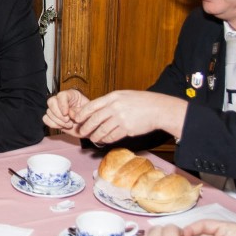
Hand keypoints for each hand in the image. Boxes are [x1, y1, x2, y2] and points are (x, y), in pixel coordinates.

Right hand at [42, 89, 89, 135]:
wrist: (89, 128)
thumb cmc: (90, 117)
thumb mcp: (89, 112)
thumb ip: (80, 111)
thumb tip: (70, 113)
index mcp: (72, 95)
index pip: (61, 95)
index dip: (62, 104)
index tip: (66, 114)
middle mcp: (62, 100)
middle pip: (51, 102)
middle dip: (58, 114)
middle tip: (67, 121)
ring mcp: (56, 109)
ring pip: (48, 111)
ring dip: (58, 121)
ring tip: (69, 125)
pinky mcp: (53, 118)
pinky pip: (45, 119)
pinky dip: (52, 124)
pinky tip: (62, 126)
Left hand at [68, 90, 186, 143]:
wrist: (158, 109)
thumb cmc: (141, 102)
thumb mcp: (123, 96)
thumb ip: (110, 101)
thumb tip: (95, 109)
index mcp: (113, 97)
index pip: (92, 105)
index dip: (82, 113)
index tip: (77, 118)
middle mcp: (115, 107)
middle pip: (94, 119)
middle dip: (86, 127)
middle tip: (81, 131)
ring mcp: (121, 118)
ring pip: (102, 129)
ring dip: (95, 135)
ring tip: (92, 138)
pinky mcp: (127, 129)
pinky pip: (112, 136)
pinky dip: (106, 139)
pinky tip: (104, 140)